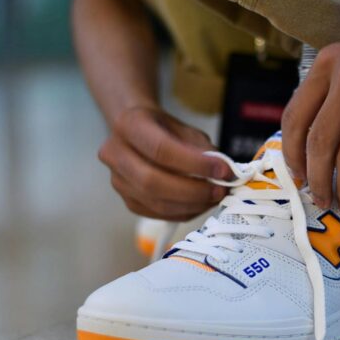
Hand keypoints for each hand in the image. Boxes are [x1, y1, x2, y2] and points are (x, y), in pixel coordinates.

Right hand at [98, 106, 229, 220]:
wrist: (137, 134)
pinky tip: (200, 204)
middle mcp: (114, 153)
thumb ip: (203, 150)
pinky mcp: (127, 201)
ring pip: (155, 203)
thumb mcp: (185, 129)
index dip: (194, 164)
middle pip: (152, 182)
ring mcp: (117, 181)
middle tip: (219, 190)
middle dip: (192, 191)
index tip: (222, 170)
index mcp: (129, 125)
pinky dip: (183, 212)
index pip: (161, 150)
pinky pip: (157, 214)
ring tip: (213, 198)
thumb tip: (224, 173)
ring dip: (191, 205)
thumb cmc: (164, 129)